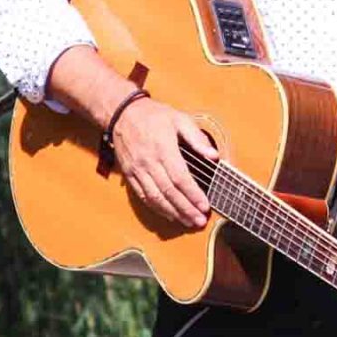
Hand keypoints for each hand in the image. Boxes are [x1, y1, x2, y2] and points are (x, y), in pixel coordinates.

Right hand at [112, 96, 217, 229]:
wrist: (122, 114)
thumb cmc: (153, 116)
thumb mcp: (179, 119)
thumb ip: (197, 138)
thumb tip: (214, 156)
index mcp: (164, 149)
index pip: (180, 178)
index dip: (193, 195)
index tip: (205, 206)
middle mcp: (149, 162)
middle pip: (169, 192)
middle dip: (186, 209)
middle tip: (199, 221)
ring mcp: (138, 170)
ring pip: (156, 198)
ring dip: (173, 213)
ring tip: (187, 222)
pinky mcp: (130, 175)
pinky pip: (143, 196)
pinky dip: (157, 208)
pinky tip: (169, 214)